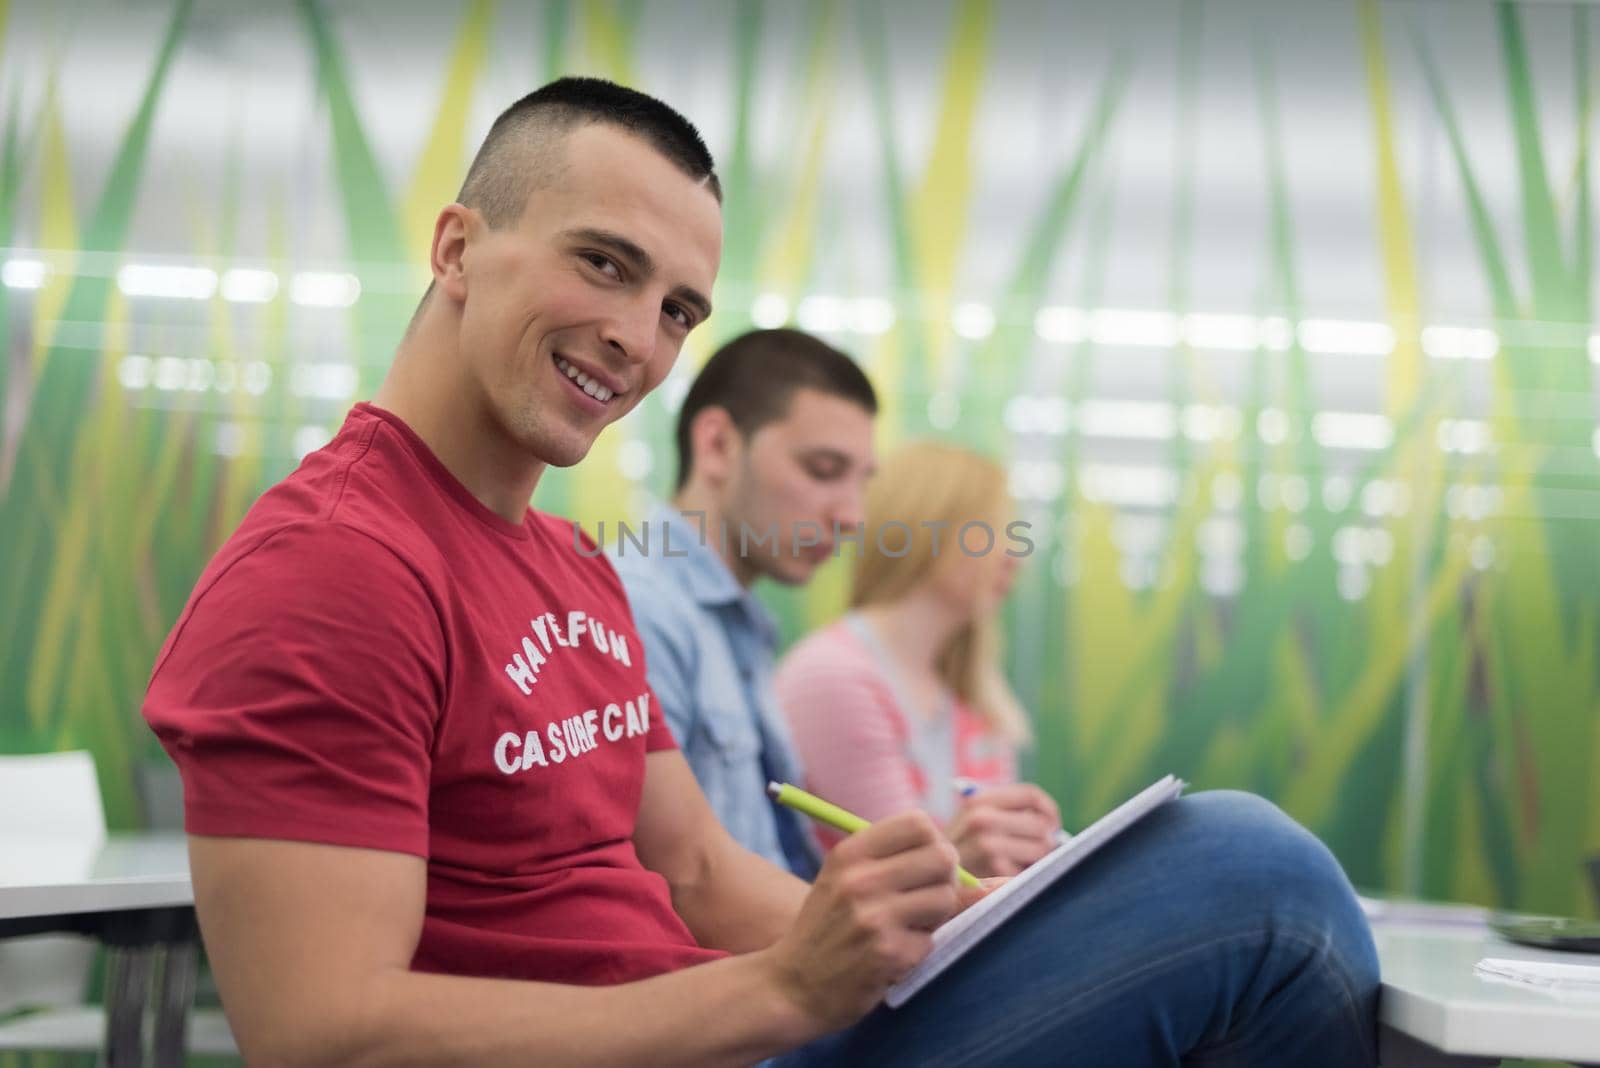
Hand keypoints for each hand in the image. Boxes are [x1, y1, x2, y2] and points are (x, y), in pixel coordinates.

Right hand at [762, 810, 961, 1031]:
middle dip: (945, 879)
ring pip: (945, 899)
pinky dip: (917, 950)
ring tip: (905, 928)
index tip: (923, 865)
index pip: (919, 823)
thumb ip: (902, 864)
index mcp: (850, 852)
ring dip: (934, 918)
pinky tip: (890, 955)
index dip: (933, 843)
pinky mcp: (887, 953)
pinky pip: (931, 941)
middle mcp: (860, 878)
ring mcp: (873, 916)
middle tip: (925, 898)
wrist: (793, 984)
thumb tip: (992, 881)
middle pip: (943, 857)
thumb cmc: (831, 927)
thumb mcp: (849, 881)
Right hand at [946, 783, 1060, 877]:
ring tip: (1025, 868)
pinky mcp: (995, 872)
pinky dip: (1030, 877)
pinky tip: (1013, 883)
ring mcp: (987, 845)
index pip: (1031, 795)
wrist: (927, 884)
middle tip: (1041, 853)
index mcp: (977, 800)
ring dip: (1042, 860)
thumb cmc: (961, 856)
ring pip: (1042, 847)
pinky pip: (1033, 871)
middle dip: (1048, 838)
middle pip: (1041, 822)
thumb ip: (1006, 814)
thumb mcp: (972, 825)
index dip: (1048, 810)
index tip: (1051, 825)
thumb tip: (1055, 825)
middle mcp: (981, 819)